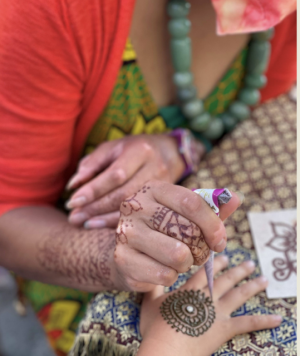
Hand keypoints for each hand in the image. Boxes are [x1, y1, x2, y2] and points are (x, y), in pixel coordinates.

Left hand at [65, 134, 204, 227]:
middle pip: (123, 194)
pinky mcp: (164, 200)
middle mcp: (154, 169)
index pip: (115, 175)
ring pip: (132, 209)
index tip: (72, 202)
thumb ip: (92, 164)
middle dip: (96, 208)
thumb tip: (73, 186)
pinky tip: (100, 225)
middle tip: (74, 217)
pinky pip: (139, 215)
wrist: (170, 153)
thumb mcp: (113, 148)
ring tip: (83, 223)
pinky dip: (117, 222)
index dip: (93, 190)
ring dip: (104, 219)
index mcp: (140, 151)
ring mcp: (162, 187)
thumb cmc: (134, 149)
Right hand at [112, 180, 241, 291]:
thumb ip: (210, 206)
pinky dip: (171, 276)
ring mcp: (126, 233)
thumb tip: (235, 198)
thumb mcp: (184, 212)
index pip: (191, 202)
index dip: (213, 224)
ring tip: (180, 259)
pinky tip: (162, 268)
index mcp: (153, 189)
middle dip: (201, 248)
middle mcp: (135, 207)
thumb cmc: (162, 228)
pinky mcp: (123, 259)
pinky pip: (165, 275)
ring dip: (187, 263)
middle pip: (187, 231)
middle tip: (198, 251)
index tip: (220, 241)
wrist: (128, 249)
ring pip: (178, 256)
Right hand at [138, 255, 281, 355]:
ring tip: (263, 279)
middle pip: (226, 280)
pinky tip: (277, 318)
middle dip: (237, 270)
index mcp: (190, 289)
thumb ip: (152, 287)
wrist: (166, 348)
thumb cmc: (156, 327)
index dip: (215, 263)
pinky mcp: (225, 328)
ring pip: (239, 295)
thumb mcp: (149, 303)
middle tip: (248, 263)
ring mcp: (218, 312)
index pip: (205, 271)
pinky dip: (263, 320)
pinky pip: (248, 323)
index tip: (224, 255)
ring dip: (251, 286)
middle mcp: (207, 296)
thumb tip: (148, 274)